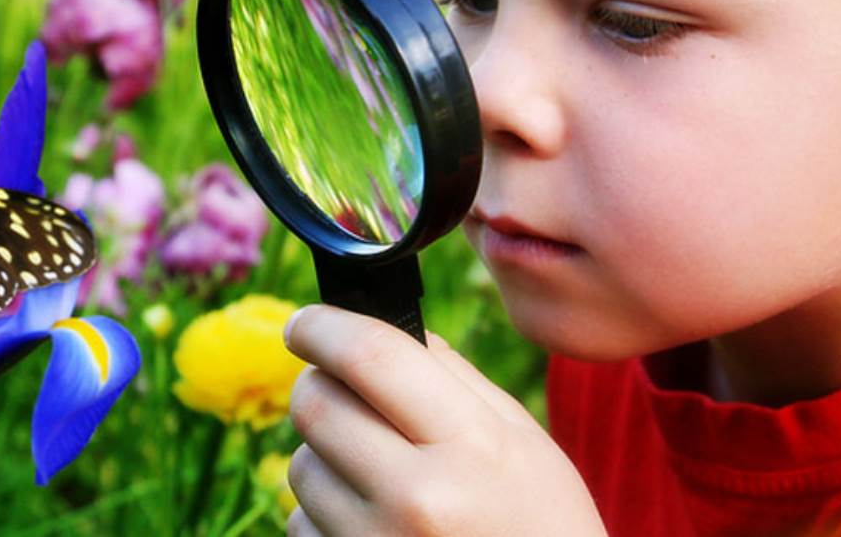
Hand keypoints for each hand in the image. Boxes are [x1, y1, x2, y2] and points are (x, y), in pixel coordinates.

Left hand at [283, 305, 605, 535]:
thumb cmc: (540, 523)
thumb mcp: (522, 442)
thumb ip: (452, 377)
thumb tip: (376, 324)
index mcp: (471, 448)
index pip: (370, 356)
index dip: (323, 326)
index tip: (306, 324)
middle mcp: (417, 499)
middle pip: (316, 404)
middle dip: (319, 386)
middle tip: (343, 391)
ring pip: (301, 464)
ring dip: (326, 455)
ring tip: (381, 476)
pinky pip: (300, 521)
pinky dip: (325, 513)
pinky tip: (376, 523)